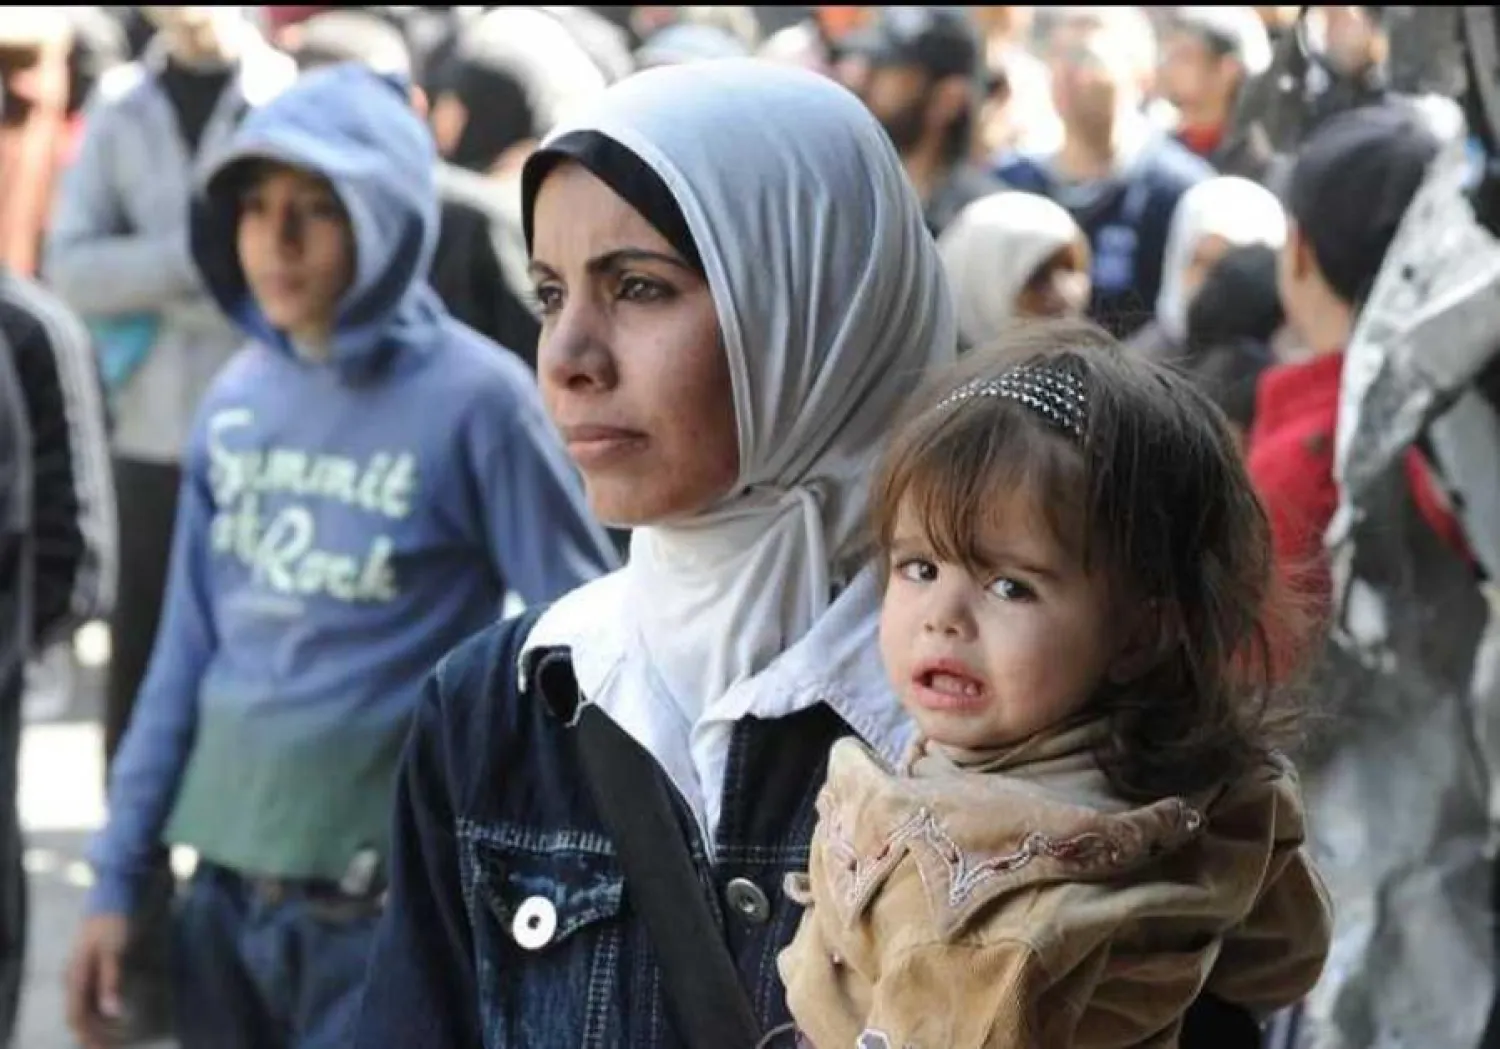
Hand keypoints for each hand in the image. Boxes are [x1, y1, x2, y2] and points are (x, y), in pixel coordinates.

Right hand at [65, 913, 129, 1048]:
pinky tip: (112, 1016)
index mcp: (76, 977)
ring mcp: (78, 973)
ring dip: (95, 1025)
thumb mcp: (113, 952)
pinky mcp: (88, 968)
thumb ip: (111, 981)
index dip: (89, 1037)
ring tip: (113, 1039)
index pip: (77, 1017)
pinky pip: (88, 997)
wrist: (110, 897)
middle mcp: (72, 978)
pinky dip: (99, 1011)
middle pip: (78, 1016)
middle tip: (110, 1048)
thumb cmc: (112, 923)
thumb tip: (112, 1013)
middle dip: (92, 1035)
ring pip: (82, 1008)